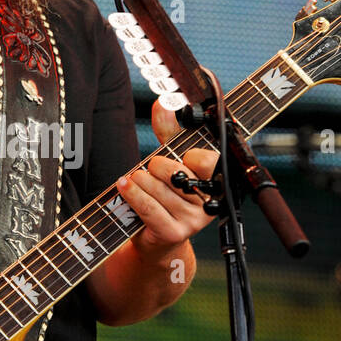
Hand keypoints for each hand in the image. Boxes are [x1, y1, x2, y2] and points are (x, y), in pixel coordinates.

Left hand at [116, 99, 218, 258]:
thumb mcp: (171, 159)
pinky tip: (124, 185)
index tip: (182, 159)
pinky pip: (147, 206)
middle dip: (155, 167)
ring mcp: (193, 221)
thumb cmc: (166, 193)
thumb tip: (164, 104)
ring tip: (138, 184)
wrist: (155, 237)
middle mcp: (209, 203)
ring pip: (155, 187)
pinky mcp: (173, 232)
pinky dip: (131, 193)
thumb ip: (169, 130)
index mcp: (216, 183)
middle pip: (173, 170)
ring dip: (139, 182)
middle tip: (153, 173)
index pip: (205, 160)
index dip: (187, 156)